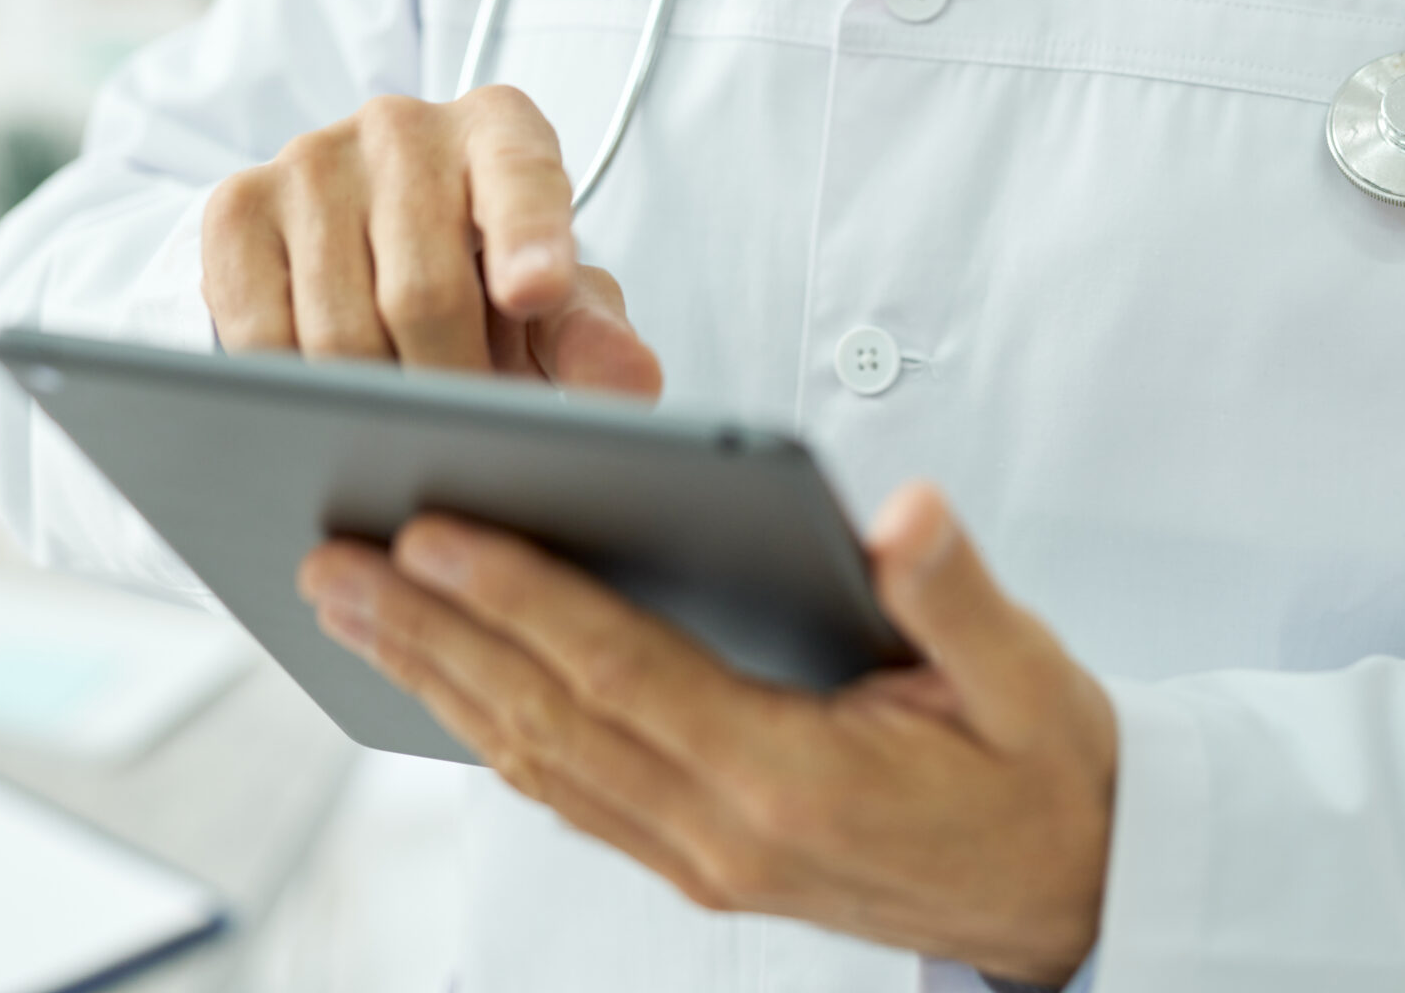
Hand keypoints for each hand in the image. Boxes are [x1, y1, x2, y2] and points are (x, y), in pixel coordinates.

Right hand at [201, 84, 660, 393]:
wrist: (363, 239)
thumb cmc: (482, 270)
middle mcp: (404, 126)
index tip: (538, 293)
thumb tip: (634, 383)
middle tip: (463, 442)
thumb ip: (591, 335)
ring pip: (339, 329)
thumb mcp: (550, 299)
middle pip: (425, 291)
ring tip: (403, 433)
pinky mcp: (237, 206)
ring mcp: (312, 159)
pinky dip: (294, 395)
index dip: (532, 240)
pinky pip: (258, 338)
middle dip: (450, 389)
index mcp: (501, 129)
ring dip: (373, 404)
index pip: (522, 180)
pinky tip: (323, 411)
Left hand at [298, 481, 1113, 980]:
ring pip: (538, 762)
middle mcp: (725, 830)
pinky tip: (443, 684)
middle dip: (430, 633)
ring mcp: (704, 858)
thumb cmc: (1043, 771)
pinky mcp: (702, 862)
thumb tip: (901, 511)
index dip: (521, 599)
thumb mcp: (1029, 675)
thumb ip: (955, 593)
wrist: (1072, 894)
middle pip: (546, 718)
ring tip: (352, 608)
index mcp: (792, 777)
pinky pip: (570, 794)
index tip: (432, 533)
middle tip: (332, 558)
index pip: (624, 671)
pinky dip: (492, 734)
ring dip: (437, 681)